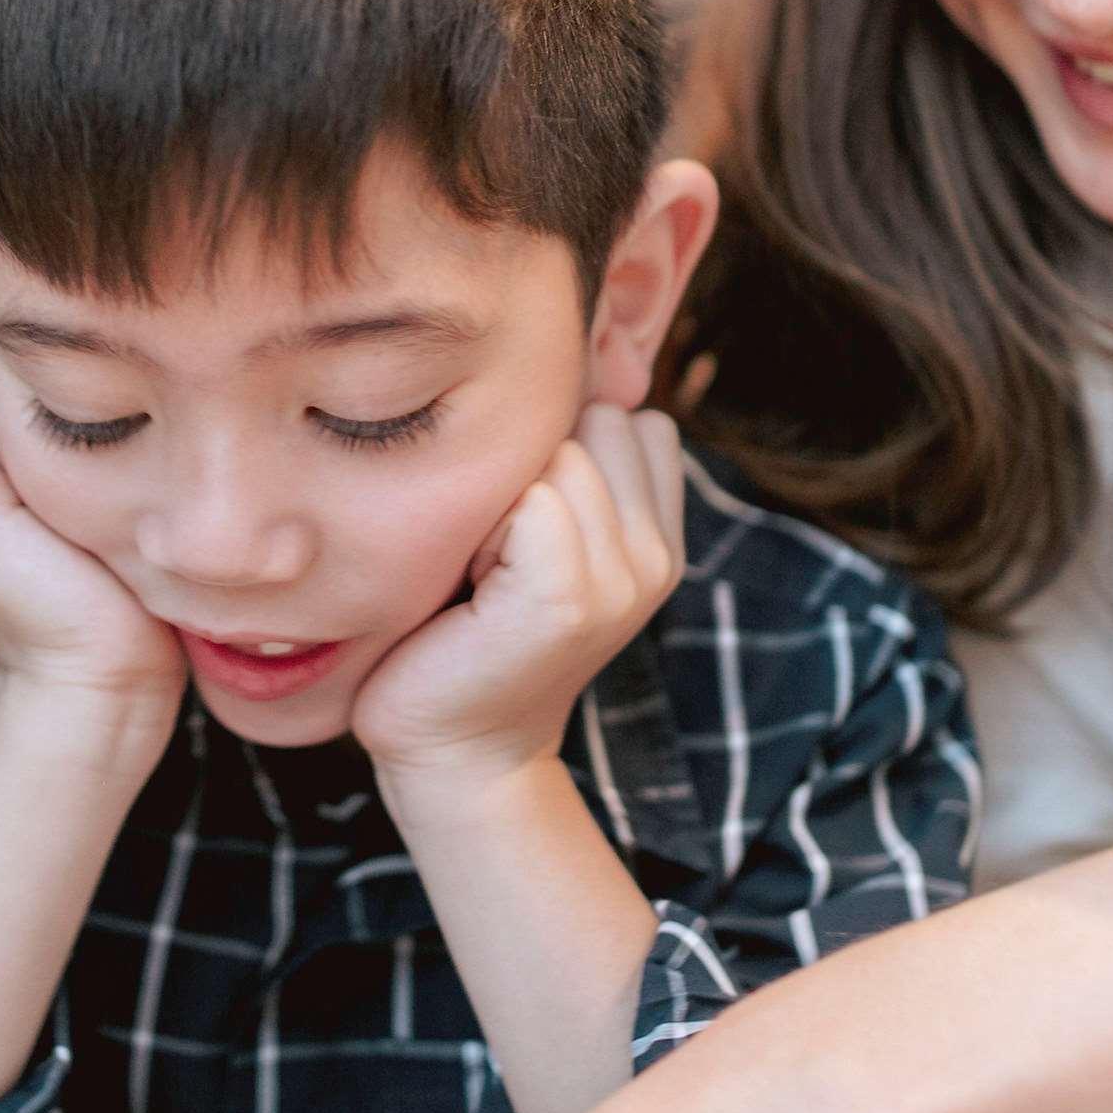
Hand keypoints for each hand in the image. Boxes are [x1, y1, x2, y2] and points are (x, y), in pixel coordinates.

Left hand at [0, 368, 183, 711]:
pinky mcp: (107, 483)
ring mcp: (52, 473)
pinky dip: (107, 446)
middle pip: (7, 387)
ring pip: (58, 403)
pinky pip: (106, 426)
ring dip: (73, 433)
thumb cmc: (23, 597)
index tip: (16, 472)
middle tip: (54, 482)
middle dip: (31, 420)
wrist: (106, 671)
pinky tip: (112, 490)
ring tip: (83, 489)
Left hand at [352, 406, 685, 799]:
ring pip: (558, 450)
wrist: (453, 752)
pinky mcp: (573, 597)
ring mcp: (626, 576)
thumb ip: (568, 466)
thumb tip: (559, 361)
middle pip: (592, 418)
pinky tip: (474, 590)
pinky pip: (532, 498)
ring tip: (485, 571)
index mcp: (659, 533)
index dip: (554, 450)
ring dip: (501, 497)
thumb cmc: (465, 631)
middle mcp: (658, 552)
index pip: (625, 414)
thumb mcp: (537, 536)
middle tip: (497, 553)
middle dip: (529, 465)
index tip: (520, 531)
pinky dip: (484, 531)